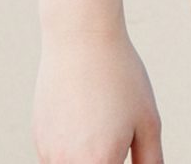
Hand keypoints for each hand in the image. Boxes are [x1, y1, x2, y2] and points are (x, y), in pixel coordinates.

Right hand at [32, 28, 163, 162]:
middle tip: (117, 134)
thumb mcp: (148, 120)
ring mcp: (50, 154)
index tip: (127, 150)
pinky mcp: (39, 141)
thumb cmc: (120, 76)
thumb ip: (151, 160)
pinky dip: (72, 149)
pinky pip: (58, 158)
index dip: (120, 162)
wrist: (81, 39)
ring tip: (102, 121)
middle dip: (106, 160)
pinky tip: (84, 117)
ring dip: (87, 157)